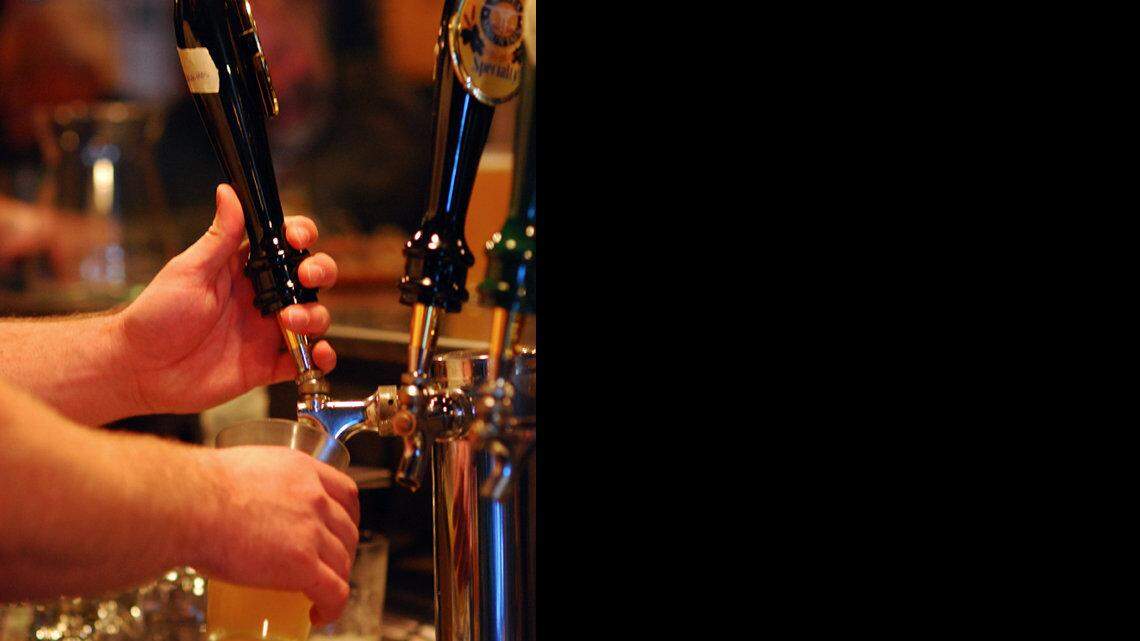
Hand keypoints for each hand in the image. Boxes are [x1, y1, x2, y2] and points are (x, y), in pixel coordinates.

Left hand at [115, 184, 338, 413]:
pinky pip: (305, 362)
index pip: (284, 244)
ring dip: (314, 316)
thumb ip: (218, 237)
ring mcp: (267, 331)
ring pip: (314, 316)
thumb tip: (229, 192)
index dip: (300, 236)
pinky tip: (318, 355)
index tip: (296, 240)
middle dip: (320, 272)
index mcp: (244, 270)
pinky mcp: (267, 365)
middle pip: (309, 278)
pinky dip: (320, 359)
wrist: (139, 369)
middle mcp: (262, 298)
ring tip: (291, 321)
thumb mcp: (188, 271)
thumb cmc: (155, 316)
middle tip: (306, 277)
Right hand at [194, 446, 359, 624]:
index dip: (348, 515)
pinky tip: (320, 613)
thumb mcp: (240, 471)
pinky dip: (333, 607)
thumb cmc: (195, 489)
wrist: (186, 504)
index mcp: (301, 470)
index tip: (339, 528)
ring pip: (343, 561)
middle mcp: (313, 497)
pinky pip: (334, 591)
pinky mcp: (302, 564)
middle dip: (343, 551)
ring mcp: (311, 531)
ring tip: (321, 593)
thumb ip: (254, 485)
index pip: (345, 492)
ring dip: (337, 579)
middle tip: (328, 564)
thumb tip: (238, 503)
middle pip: (347, 528)